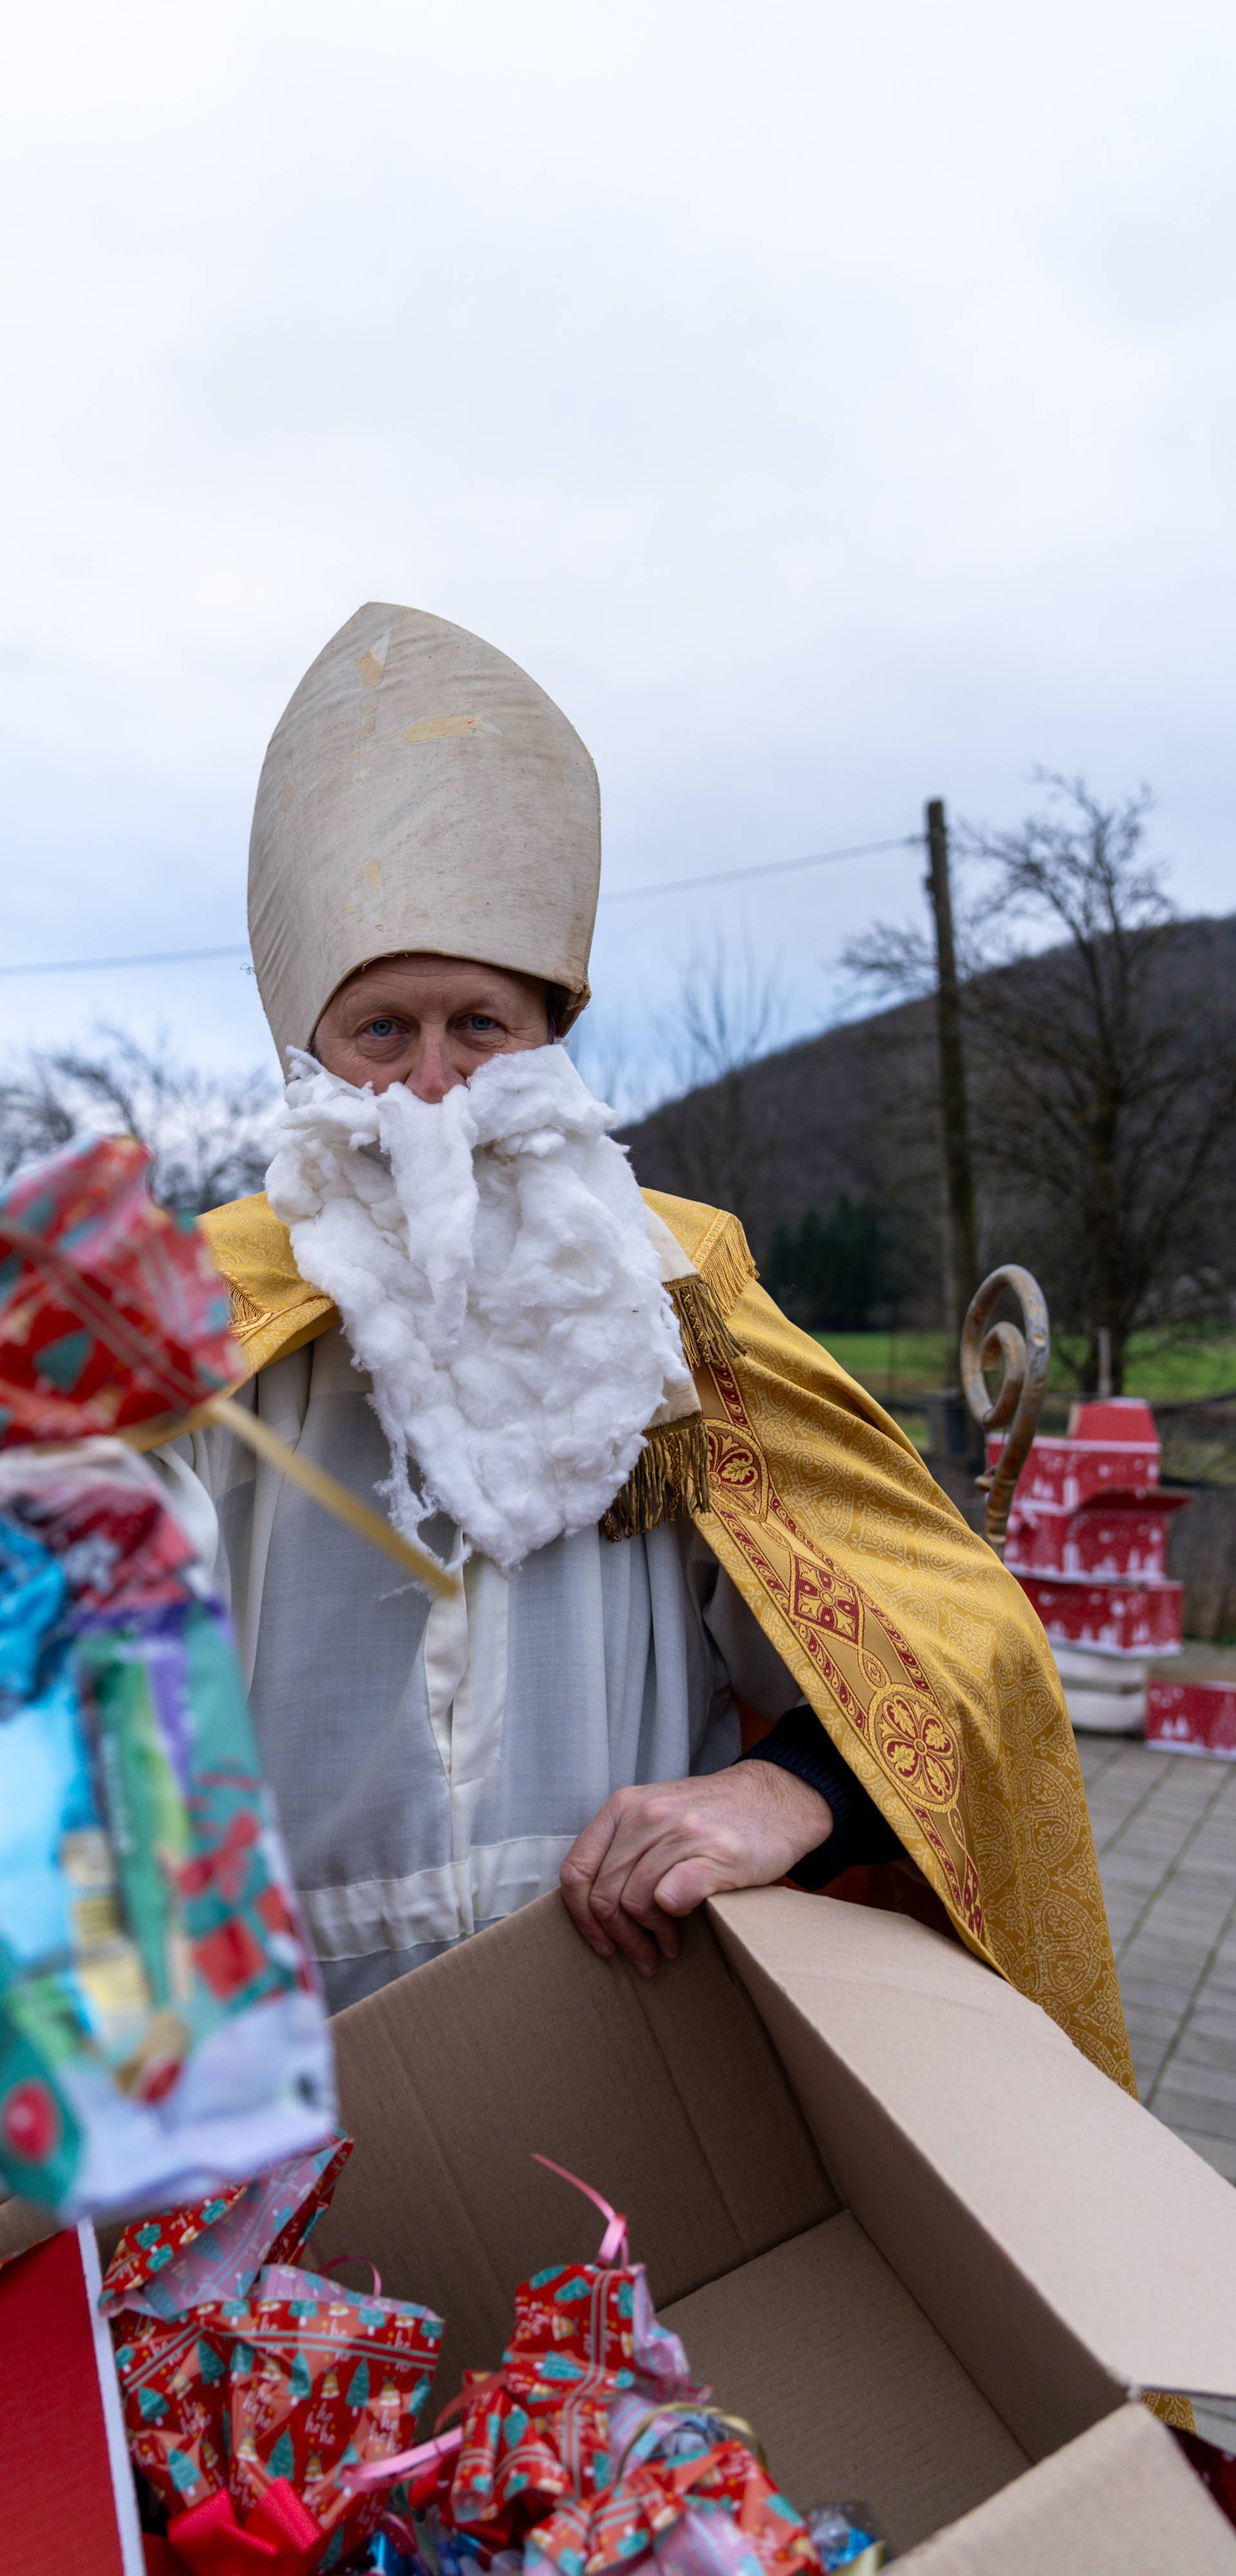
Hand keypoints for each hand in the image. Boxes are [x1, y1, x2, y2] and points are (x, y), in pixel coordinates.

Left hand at [559, 1761, 831, 1976]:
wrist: (778, 1799)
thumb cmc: (713, 1817)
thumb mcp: (656, 1815)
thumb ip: (623, 1848)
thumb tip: (593, 1907)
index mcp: (624, 1806)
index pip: (576, 1870)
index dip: (581, 1916)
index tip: (601, 1941)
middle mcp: (646, 1815)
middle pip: (604, 1896)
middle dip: (619, 1938)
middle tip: (641, 1956)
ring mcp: (681, 1832)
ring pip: (634, 1903)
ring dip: (648, 1938)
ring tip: (667, 1946)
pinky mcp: (714, 1853)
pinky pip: (669, 1899)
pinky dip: (671, 1922)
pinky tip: (684, 1929)